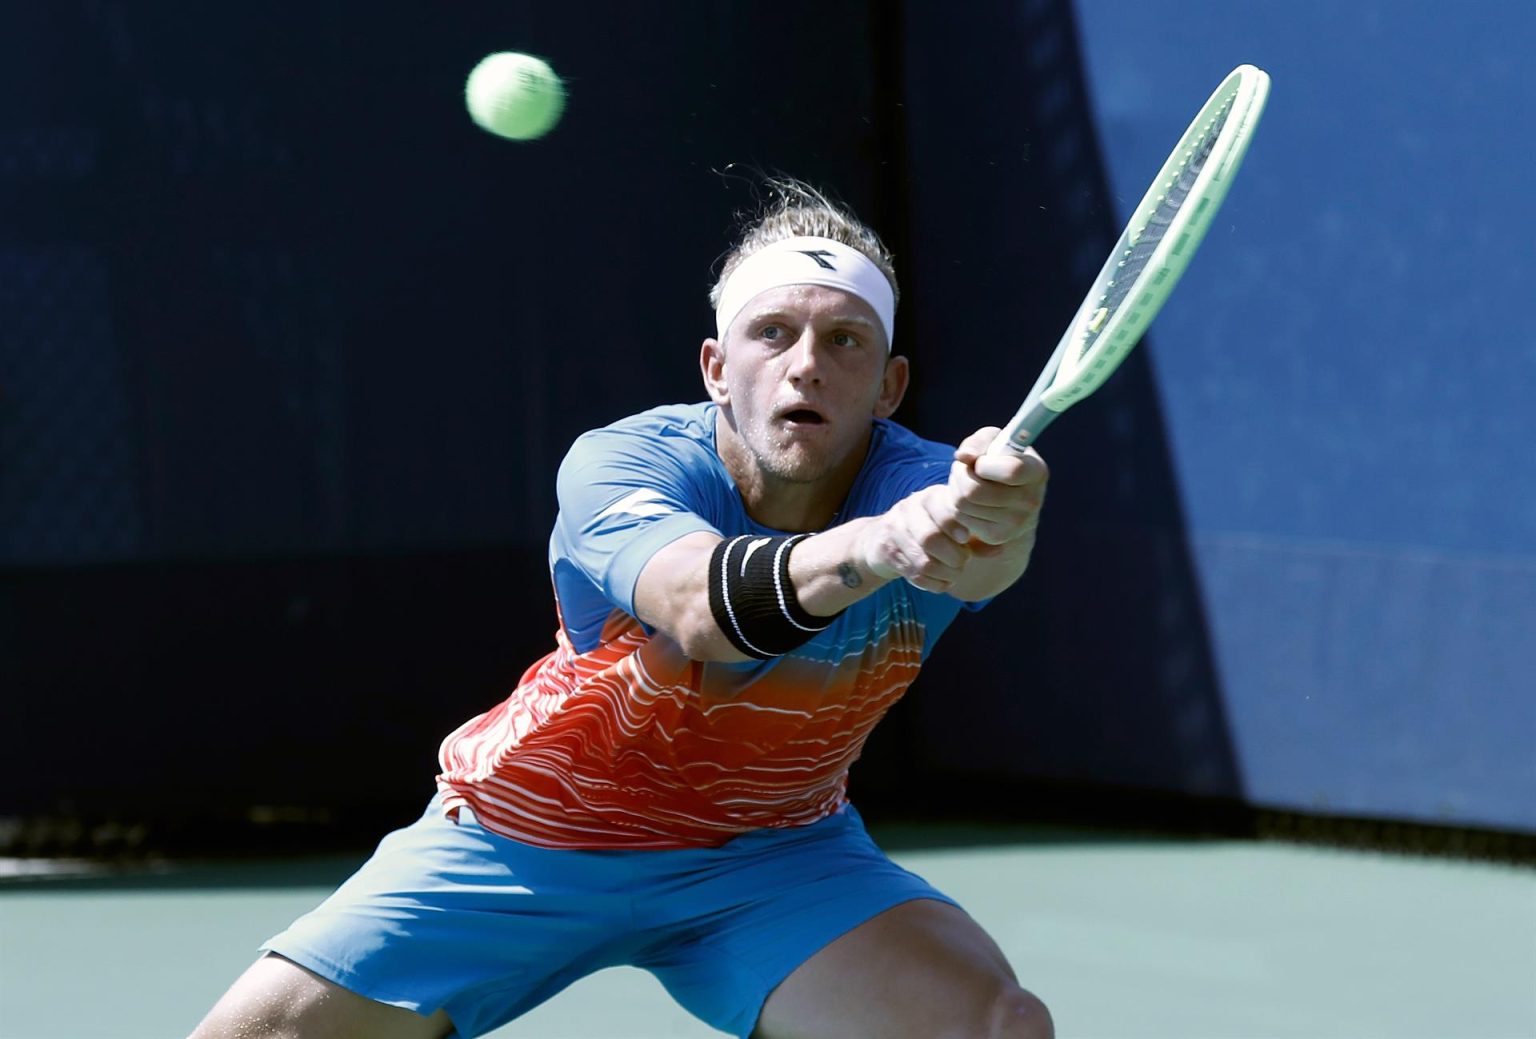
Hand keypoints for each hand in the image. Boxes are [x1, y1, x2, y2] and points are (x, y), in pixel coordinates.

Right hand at [861, 484, 975, 592]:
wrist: (880, 540)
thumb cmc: (927, 531)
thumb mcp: (950, 527)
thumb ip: (975, 538)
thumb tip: (998, 550)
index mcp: (930, 498)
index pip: (944, 510)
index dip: (957, 528)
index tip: (965, 539)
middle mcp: (909, 510)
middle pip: (930, 538)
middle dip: (953, 557)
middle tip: (962, 562)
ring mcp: (894, 532)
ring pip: (922, 561)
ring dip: (944, 573)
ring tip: (952, 574)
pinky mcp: (886, 552)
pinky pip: (913, 574)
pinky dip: (932, 583)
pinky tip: (940, 582)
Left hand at [947, 427, 1047, 547]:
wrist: (1010, 496)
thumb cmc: (1000, 460)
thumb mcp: (994, 441)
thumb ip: (979, 442)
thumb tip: (963, 456)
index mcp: (1037, 472)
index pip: (1011, 471)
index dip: (985, 465)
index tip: (980, 462)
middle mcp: (1031, 501)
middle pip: (974, 491)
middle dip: (959, 474)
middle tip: (964, 469)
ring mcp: (1016, 523)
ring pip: (962, 503)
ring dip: (955, 488)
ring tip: (966, 481)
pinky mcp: (997, 536)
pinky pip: (960, 518)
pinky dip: (956, 505)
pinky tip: (968, 499)